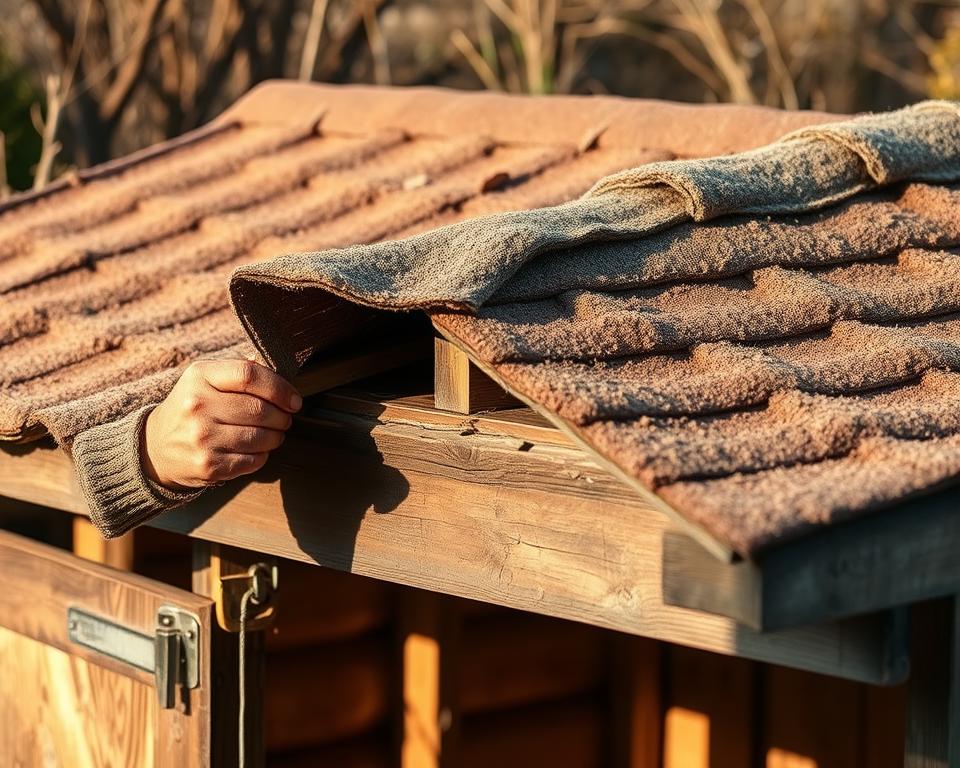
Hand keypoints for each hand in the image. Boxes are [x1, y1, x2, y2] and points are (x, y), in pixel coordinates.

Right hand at [143, 359, 301, 490]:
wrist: (156, 447)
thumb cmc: (193, 407)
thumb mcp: (206, 378)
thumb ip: (240, 370)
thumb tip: (277, 369)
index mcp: (199, 376)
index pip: (250, 375)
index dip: (280, 388)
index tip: (294, 400)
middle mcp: (197, 406)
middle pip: (261, 410)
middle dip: (282, 416)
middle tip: (284, 418)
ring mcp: (202, 438)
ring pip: (262, 437)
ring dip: (276, 436)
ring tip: (272, 433)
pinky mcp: (209, 465)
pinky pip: (254, 460)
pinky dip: (263, 455)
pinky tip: (255, 448)